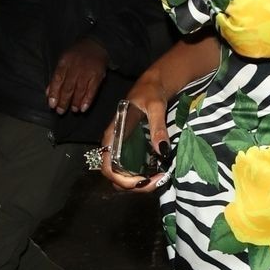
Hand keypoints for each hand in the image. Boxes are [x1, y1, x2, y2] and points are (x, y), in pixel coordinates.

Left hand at [47, 36, 107, 114]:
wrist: (96, 44)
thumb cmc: (76, 54)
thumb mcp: (63, 61)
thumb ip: (56, 77)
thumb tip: (48, 93)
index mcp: (65, 62)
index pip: (57, 80)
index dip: (54, 93)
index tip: (52, 105)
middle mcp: (75, 67)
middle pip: (68, 87)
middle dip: (64, 101)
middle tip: (60, 111)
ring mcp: (87, 72)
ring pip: (80, 90)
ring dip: (75, 102)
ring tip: (72, 110)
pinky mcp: (98, 76)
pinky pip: (92, 90)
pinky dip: (88, 100)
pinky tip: (83, 108)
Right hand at [99, 72, 171, 193]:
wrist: (155, 83)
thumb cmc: (151, 91)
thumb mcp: (156, 105)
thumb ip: (157, 126)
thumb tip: (162, 150)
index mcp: (113, 135)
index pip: (107, 165)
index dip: (121, 178)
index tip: (142, 180)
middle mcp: (115, 145)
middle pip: (115, 177)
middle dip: (134, 186)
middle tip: (156, 182)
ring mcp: (124, 149)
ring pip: (124, 177)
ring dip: (139, 185)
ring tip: (159, 179)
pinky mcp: (133, 150)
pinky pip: (133, 171)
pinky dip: (144, 178)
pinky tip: (159, 175)